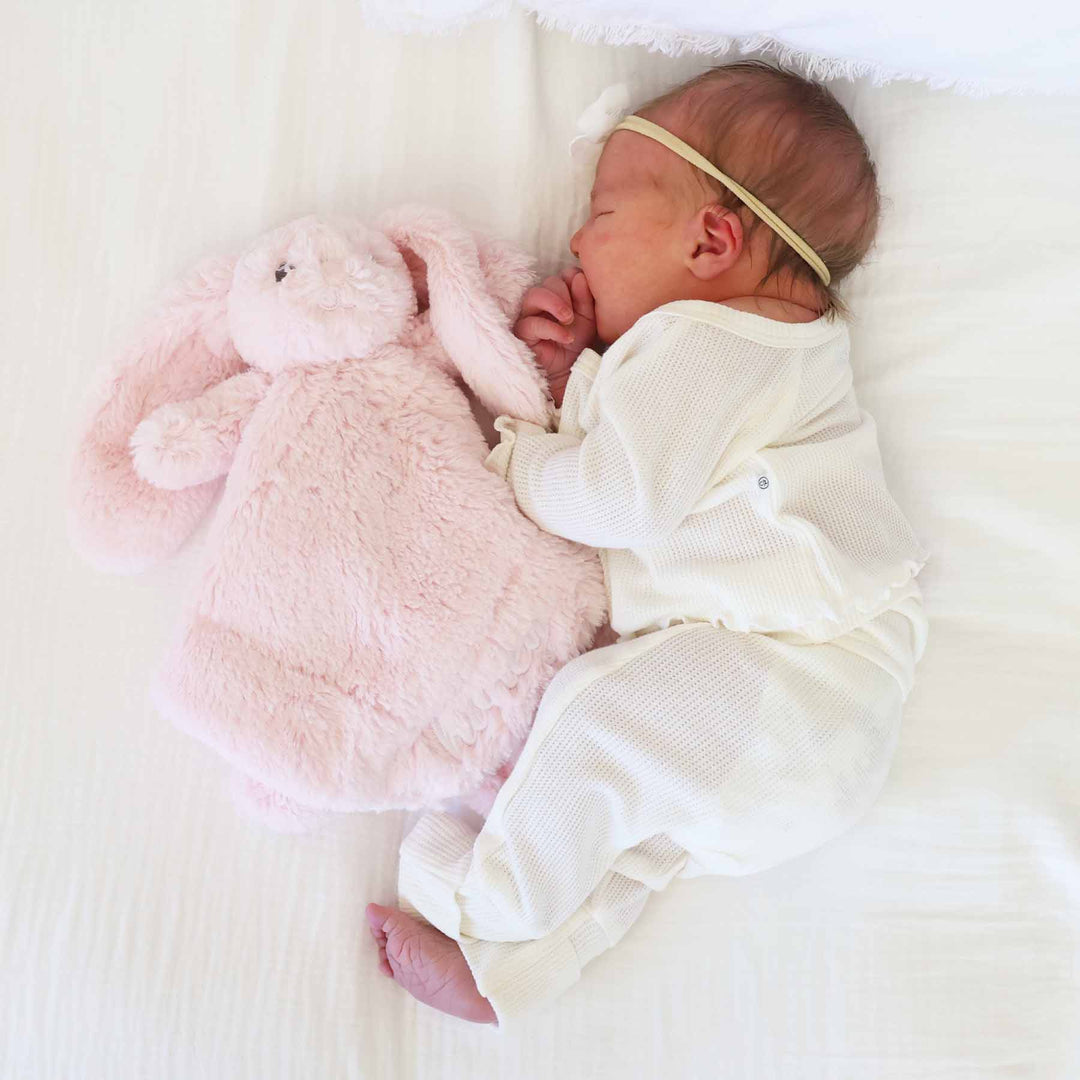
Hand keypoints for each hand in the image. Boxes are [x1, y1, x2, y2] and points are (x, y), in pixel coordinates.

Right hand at [514, 267, 596, 405]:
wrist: (570, 371)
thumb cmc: (577, 343)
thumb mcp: (588, 320)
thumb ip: (586, 298)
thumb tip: (579, 277)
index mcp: (560, 295)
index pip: (563, 275)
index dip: (574, 281)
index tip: (585, 296)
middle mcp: (542, 302)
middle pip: (548, 282)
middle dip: (564, 293)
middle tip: (574, 314)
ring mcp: (529, 316)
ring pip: (533, 295)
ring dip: (554, 303)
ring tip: (569, 320)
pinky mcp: (522, 334)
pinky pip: (531, 324)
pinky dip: (551, 328)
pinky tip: (566, 338)